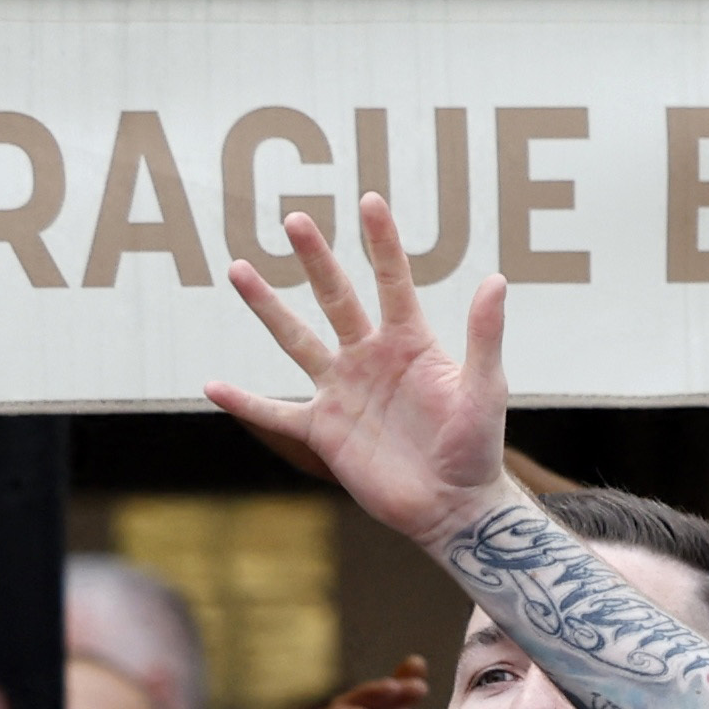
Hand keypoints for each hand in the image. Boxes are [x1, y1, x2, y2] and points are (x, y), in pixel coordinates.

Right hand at [214, 193, 512, 550]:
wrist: (454, 508)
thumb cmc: (478, 448)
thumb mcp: (485, 390)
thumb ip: (484, 337)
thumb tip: (497, 280)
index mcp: (411, 343)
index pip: (393, 281)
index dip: (382, 242)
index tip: (369, 200)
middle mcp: (370, 358)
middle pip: (336, 297)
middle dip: (315, 259)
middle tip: (294, 218)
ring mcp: (342, 391)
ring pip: (296, 340)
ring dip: (267, 306)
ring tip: (238, 268)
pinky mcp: (323, 430)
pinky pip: (276, 412)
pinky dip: (245, 402)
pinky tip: (211, 385)